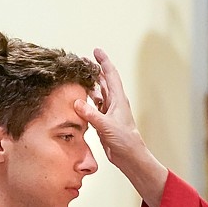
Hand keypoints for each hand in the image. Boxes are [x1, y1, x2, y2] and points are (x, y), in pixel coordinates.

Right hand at [73, 48, 166, 206]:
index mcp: (118, 99)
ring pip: (98, 93)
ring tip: (79, 77)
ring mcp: (109, 112)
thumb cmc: (124, 140)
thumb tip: (77, 103)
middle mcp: (114, 103)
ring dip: (90, 85)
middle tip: (82, 61)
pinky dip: (87, 101)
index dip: (103, 61)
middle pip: (103, 81)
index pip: (110, 75)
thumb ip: (92, 115)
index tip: (96, 51)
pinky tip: (80, 99)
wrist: (129, 156)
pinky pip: (94, 106)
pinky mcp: (104, 121)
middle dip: (94, 70)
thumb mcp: (106, 126)